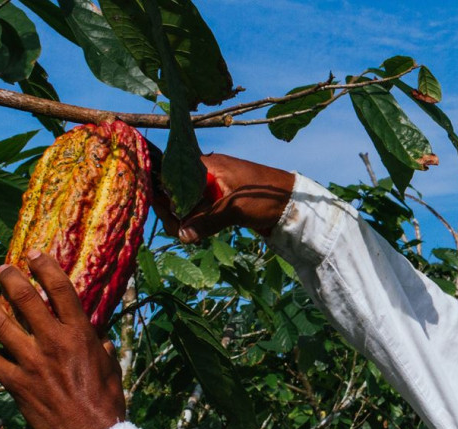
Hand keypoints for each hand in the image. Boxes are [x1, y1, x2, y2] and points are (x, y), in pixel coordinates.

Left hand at [0, 253, 126, 428]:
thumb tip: (101, 340)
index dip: (43, 265)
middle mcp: (53, 342)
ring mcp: (31, 362)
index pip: (59, 288)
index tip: (33, 254)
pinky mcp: (17, 384)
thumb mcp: (112, 368)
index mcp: (80, 335)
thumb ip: (101, 348)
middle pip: (22, 297)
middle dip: (8, 277)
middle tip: (3, 270)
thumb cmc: (107, 402)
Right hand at [154, 153, 295, 242]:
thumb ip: (207, 221)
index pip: (173, 175)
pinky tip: (193, 233)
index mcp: (208, 166)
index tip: (166, 214)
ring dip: (184, 219)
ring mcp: (213, 188)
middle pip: (176, 191)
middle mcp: (206, 174)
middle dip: (173, 211)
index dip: (164, 194)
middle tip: (178, 231)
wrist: (292, 203)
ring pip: (187, 204)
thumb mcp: (235, 209)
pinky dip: (195, 222)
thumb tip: (182, 234)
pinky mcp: (219, 202)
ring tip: (186, 233)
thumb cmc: (266, 197)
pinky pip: (199, 211)